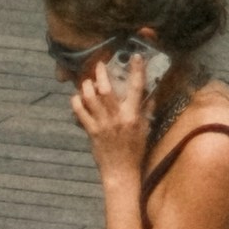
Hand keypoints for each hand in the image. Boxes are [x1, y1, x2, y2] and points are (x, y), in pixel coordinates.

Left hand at [67, 43, 157, 169]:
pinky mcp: (91, 131)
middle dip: (101, 73)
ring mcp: (102, 124)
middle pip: (106, 88)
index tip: (136, 56)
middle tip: (99, 65)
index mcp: (133, 116)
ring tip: (87, 81)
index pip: (137, 88)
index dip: (137, 70)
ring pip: (90, 97)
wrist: (121, 172)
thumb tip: (151, 92)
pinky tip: (78, 98)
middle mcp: (117, 118)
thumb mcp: (145, 129)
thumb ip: (148, 110)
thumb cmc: (135, 151)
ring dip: (87, 85)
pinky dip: (76, 101)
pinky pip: (79, 111)